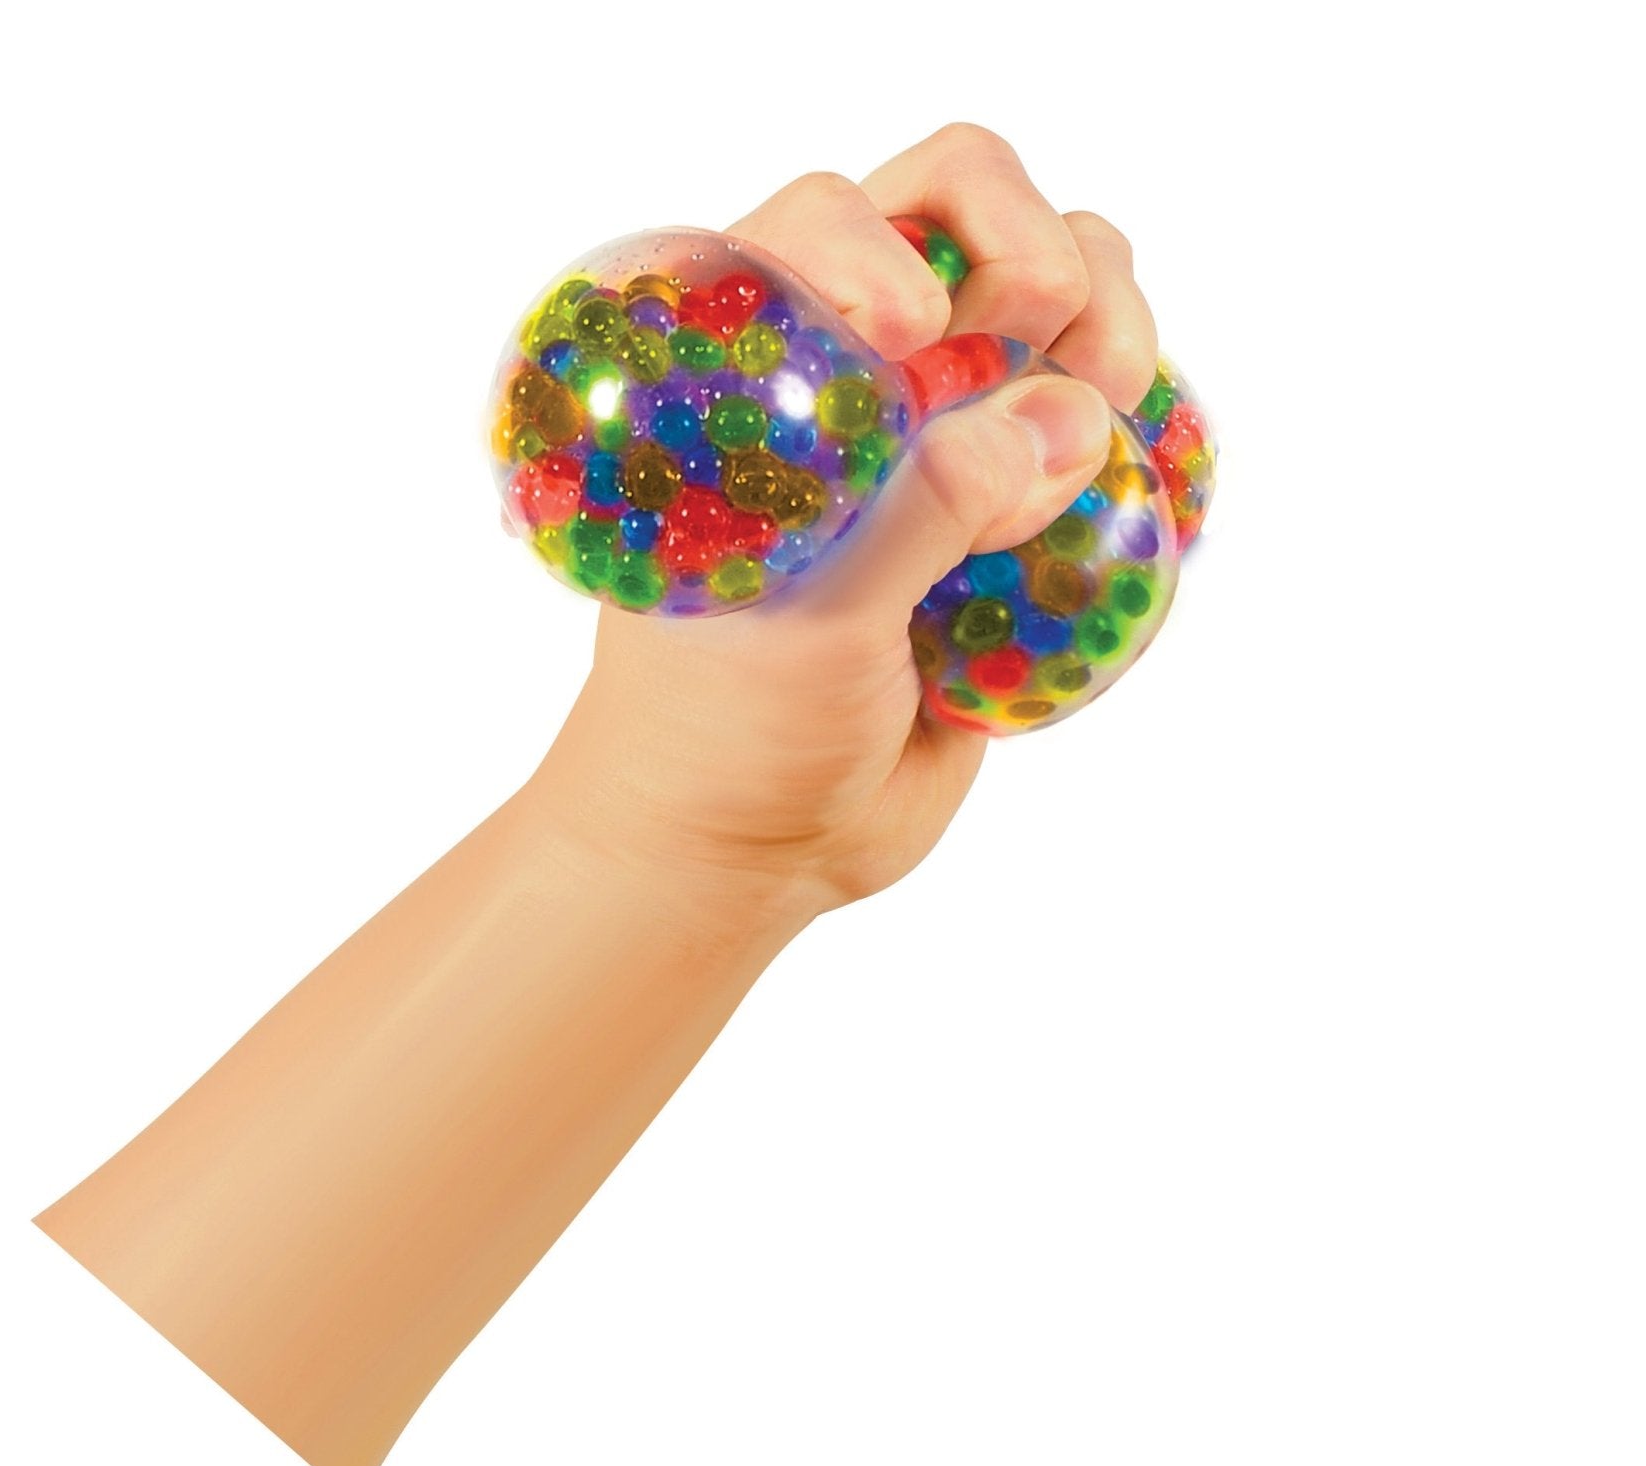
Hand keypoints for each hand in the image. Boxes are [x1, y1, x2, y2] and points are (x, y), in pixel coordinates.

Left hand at [528, 125, 1163, 917]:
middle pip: (970, 210)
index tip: (912, 337)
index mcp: (756, 371)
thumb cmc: (725, 724)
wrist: (751, 845)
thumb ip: (926, 506)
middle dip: (1039, 253)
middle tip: (1051, 358)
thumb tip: (1070, 417)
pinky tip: (1149, 475)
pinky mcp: (1014, 506)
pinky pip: (1109, 419)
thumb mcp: (810, 616)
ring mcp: (941, 433)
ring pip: (1062, 296)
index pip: (826, 213)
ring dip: (1112, 328)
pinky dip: (1150, 421)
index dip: (888, 241)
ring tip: (1102, 433)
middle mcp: (851, 374)